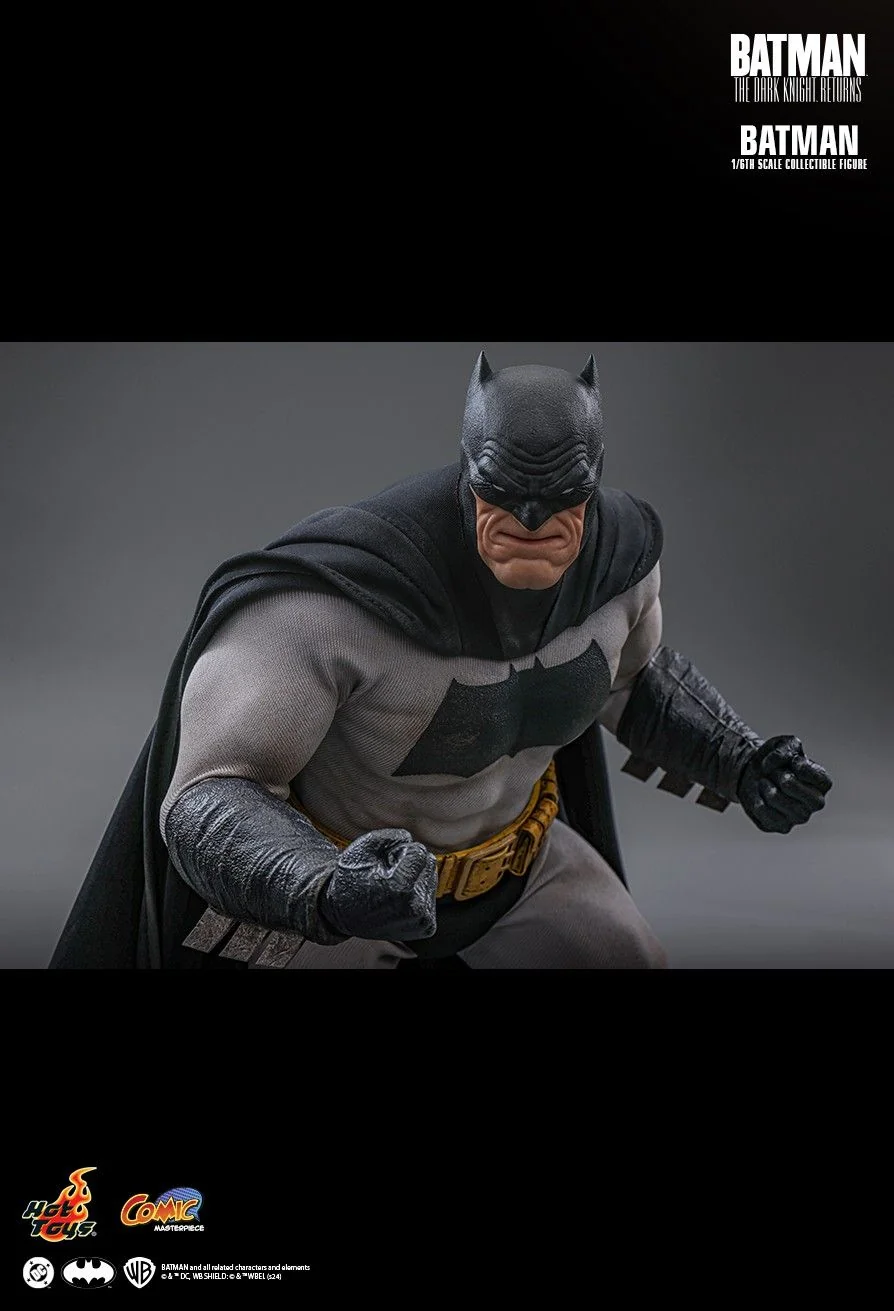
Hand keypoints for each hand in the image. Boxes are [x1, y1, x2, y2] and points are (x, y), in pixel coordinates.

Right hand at [319, 828, 438, 940]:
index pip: (419, 852)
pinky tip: (399, 900)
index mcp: (400, 888)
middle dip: (409, 863)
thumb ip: (388, 836)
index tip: (383, 865)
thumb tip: (409, 839)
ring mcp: (421, 920)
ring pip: (431, 877)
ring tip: (390, 889)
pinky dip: (417, 892)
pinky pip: (431, 894)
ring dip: (413, 878)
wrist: (344, 914)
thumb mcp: (362, 849)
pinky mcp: (426, 927)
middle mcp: (414, 908)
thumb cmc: (352, 879)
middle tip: (386, 877)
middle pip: (429, 863)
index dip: (399, 852)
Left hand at [738, 736, 831, 833]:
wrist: (753, 774)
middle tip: (775, 773)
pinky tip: (761, 796)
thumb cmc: (774, 760)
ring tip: (765, 782)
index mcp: (822, 783)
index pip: (819, 777)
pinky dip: (756, 799)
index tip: (792, 761)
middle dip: (779, 776)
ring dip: (765, 786)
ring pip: (776, 799)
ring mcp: (800, 817)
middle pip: (795, 788)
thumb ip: (785, 749)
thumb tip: (772, 766)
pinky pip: (764, 812)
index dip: (799, 766)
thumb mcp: (783, 744)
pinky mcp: (781, 826)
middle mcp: (815, 803)